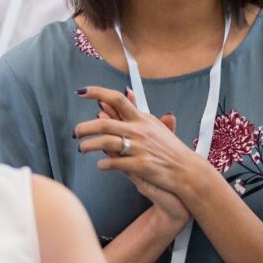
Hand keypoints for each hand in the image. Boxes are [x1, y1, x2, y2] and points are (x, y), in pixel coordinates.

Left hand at [94, 90, 189, 226]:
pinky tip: (100, 165)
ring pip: (106, 142)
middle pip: (105, 123)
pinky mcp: (140, 165)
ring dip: (90, 145)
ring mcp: (139, 148)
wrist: (186, 170)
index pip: (117, 99)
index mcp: (141, 119)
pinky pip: (115, 163)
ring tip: (82, 148)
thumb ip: (138, 110)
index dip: (97, 92)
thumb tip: (127, 92)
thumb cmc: (170, 148)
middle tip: (76, 132)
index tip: (81, 92)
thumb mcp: (155, 125)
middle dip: (85, 127)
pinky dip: (105, 164)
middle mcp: (139, 130)